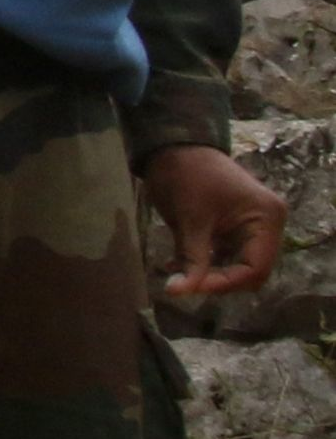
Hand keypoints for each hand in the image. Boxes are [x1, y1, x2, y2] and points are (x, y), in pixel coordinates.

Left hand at [141, 142, 285, 302]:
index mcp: (266, 218)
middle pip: (250, 270)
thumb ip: (191, 259)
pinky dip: (203, 262)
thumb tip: (179, 291)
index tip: (193, 288)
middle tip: (183, 284)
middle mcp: (267, 225)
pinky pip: (224, 254)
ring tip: (176, 274)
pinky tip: (176, 264)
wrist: (172, 146)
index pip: (256, 268)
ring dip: (208, 273)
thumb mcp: (189, 221)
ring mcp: (252, 226)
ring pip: (236, 265)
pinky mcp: (234, 228)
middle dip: (218, 280)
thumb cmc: (186, 176)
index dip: (226, 283)